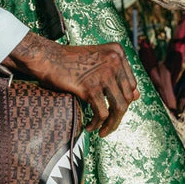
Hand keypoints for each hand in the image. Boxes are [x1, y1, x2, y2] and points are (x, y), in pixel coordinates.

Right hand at [2, 32, 138, 136]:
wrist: (46, 58)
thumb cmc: (69, 61)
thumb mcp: (97, 61)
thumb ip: (116, 74)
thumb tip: (137, 96)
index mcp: (117, 52)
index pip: (131, 83)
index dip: (125, 99)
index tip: (115, 110)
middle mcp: (114, 61)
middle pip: (127, 97)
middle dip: (118, 115)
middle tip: (108, 124)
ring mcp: (103, 74)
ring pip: (118, 108)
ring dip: (112, 124)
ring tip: (103, 131)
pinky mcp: (90, 87)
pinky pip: (102, 113)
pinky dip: (97, 123)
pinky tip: (91, 126)